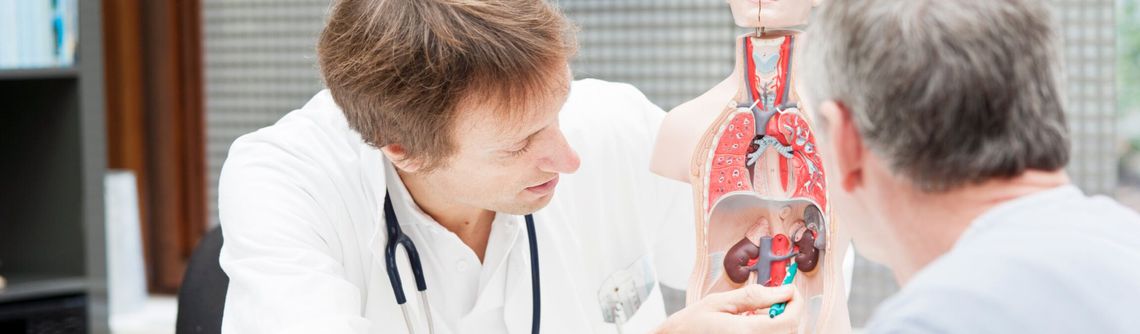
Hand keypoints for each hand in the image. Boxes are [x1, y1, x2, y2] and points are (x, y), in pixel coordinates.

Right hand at [655, 284, 802, 333]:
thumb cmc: (691, 325)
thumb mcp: (719, 302)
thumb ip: (754, 296)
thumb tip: (784, 290)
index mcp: (746, 332)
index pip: (789, 320)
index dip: (796, 304)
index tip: (790, 291)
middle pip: (789, 330)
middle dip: (786, 311)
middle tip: (771, 299)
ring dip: (776, 322)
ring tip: (753, 314)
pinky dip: (766, 330)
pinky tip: (749, 325)